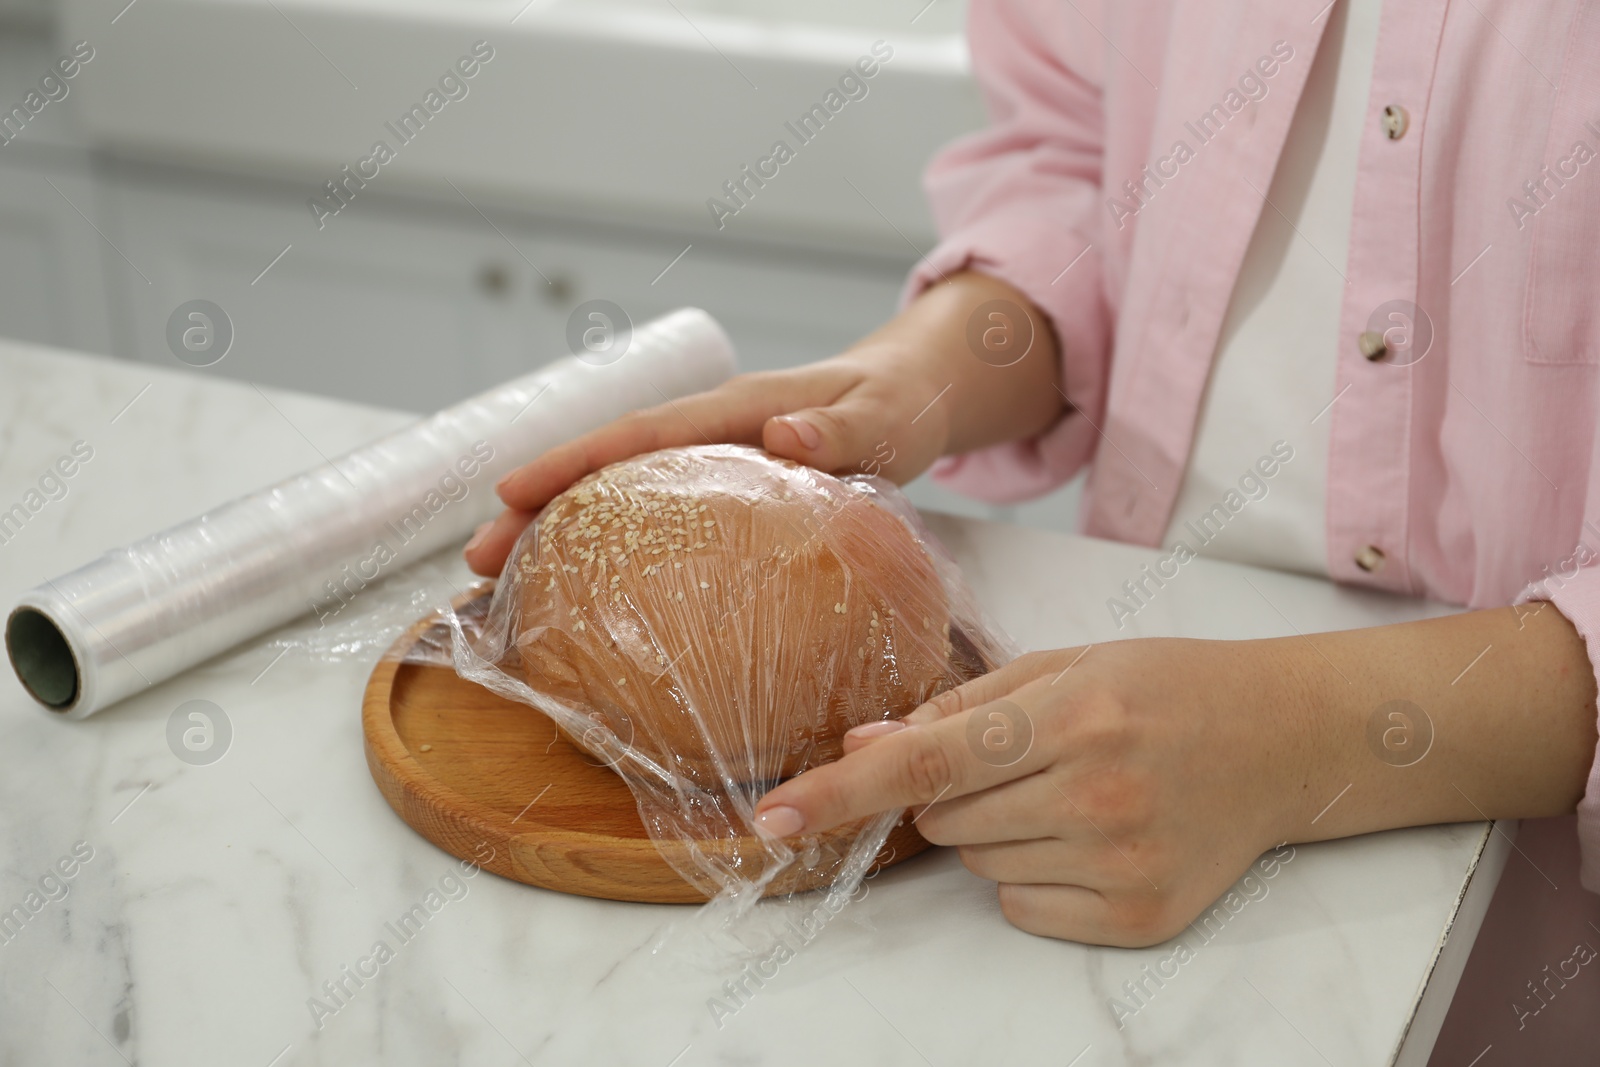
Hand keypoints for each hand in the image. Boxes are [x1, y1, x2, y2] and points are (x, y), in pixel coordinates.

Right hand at [464, 346, 951, 575]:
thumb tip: (784, 434)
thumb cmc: (900, 408)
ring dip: (559, 534)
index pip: (640, 434)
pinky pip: (651, 519)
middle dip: (537, 509)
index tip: (510, 493)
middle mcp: (708, 433)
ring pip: (618, 496)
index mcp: (736, 410)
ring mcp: (708, 463)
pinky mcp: (719, 494)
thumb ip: (845, 430)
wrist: (912, 397)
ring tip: (500, 585)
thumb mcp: (888, 418)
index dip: (574, 462)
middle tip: (477, 562)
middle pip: (607, 468)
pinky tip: (580, 591)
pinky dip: (606, 548)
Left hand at [751, 607, 1598, 945]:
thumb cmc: (1164, 688)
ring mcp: (1120, 861)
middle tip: (1026, 757)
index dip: (841, 792)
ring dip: (995, 829)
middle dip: (954, 791)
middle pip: (942, 819)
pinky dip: (1034, 875)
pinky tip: (1092, 833)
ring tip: (1071, 788)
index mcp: (1070, 713)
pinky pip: (1021, 908)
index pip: (927, 762)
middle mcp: (1095, 791)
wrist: (1283, 739)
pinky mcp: (1140, 915)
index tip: (771, 820)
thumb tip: (864, 743)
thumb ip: (961, 705)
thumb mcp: (1065, 666)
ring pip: (976, 863)